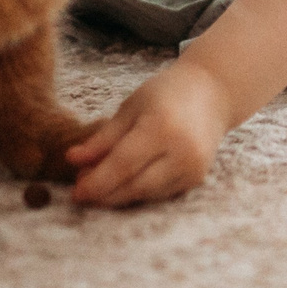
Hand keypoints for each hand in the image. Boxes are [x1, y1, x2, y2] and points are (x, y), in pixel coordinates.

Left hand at [67, 59, 232, 206]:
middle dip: (104, 194)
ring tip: (98, 183)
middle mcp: (182, 152)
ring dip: (119, 195)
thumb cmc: (167, 93)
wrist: (214, 93)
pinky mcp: (197, 179)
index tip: (75, 192)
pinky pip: (160, 194)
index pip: (123, 164)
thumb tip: (72, 160)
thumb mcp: (131, 108)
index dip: (97, 182)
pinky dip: (138, 191)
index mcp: (162, 127)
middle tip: (80, 191)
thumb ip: (103, 137)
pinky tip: (124, 182)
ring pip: (146, 194)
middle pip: (135, 186)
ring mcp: (193, 168)